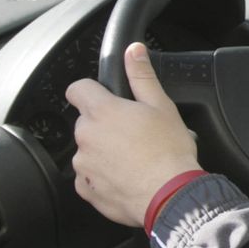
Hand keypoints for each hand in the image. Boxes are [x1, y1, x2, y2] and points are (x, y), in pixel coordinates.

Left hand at [66, 41, 200, 226]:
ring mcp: (83, 165)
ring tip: (134, 159)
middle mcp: (86, 137)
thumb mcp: (161, 106)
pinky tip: (127, 176)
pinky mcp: (86, 190)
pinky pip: (89, 177)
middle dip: (105, 124)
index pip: (77, 89)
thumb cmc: (169, 151)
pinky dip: (103, 176)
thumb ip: (142, 75)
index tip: (103, 97)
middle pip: (87, 122)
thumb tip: (133, 51)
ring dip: (104, 151)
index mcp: (102, 112)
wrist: (170, 196)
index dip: (90, 90)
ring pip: (88, 150)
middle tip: (134, 133)